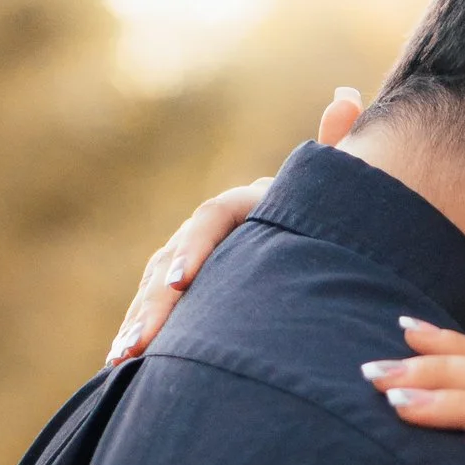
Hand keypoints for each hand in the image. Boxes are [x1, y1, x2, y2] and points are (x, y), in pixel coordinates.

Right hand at [109, 88, 364, 358]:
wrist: (307, 230)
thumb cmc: (326, 212)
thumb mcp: (333, 185)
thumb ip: (336, 146)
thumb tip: (346, 97)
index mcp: (241, 205)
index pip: (208, 222)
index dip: (192, 250)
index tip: (179, 283)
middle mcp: (207, 230)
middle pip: (169, 263)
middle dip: (152, 304)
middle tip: (139, 341)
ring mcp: (189, 259)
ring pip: (153, 290)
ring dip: (137, 323)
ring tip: (122, 359)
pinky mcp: (185, 291)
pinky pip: (156, 311)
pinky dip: (139, 335)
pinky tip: (119, 368)